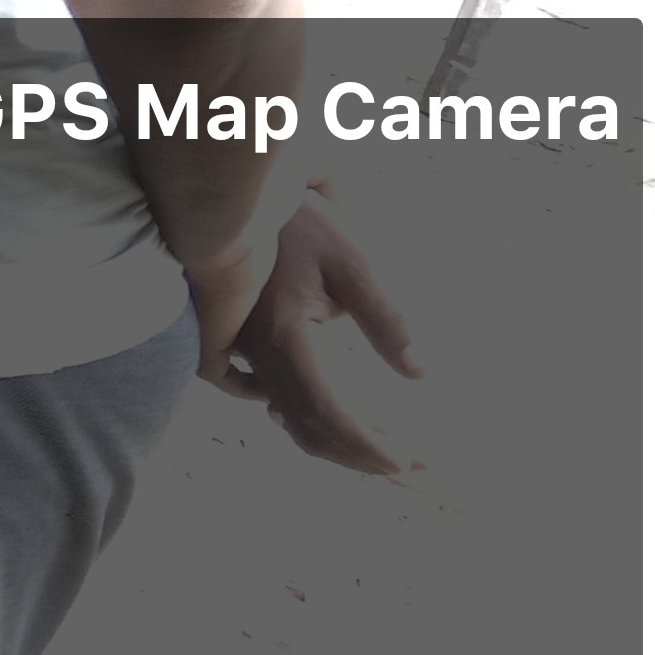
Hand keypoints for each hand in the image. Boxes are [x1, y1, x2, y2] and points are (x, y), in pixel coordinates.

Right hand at [202, 192, 418, 476]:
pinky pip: (259, 390)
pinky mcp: (234, 335)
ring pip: (281, 412)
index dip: (364, 446)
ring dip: (328, 438)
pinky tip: (315, 411)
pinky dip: (291, 412)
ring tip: (371, 445)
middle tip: (400, 465)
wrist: (234, 189)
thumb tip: (419, 373)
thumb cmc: (295, 221)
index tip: (402, 464)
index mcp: (284, 337)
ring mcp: (239, 345)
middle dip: (354, 453)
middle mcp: (255, 351)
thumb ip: (386, 321)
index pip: (327, 413)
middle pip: (302, 425)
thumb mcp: (352, 265)